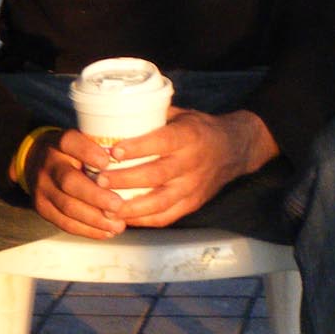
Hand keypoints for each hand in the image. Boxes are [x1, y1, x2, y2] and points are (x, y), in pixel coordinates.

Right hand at [27, 129, 128, 238]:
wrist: (35, 162)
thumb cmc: (73, 152)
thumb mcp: (83, 140)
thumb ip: (104, 147)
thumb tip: (141, 158)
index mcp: (60, 143)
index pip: (70, 142)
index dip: (87, 152)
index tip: (107, 162)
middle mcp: (48, 165)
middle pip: (69, 182)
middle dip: (96, 196)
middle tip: (119, 205)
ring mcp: (42, 188)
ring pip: (68, 207)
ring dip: (95, 219)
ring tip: (118, 224)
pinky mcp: (43, 208)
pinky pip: (64, 223)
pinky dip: (87, 230)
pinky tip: (106, 231)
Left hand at [92, 108, 278, 228]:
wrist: (234, 149)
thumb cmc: (199, 129)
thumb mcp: (181, 115)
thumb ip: (152, 117)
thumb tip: (112, 114)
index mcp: (189, 136)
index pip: (163, 143)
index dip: (138, 148)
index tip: (113, 151)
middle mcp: (192, 163)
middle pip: (156, 175)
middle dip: (125, 180)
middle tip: (100, 179)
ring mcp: (193, 187)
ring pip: (159, 201)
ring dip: (130, 206)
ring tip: (106, 205)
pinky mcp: (192, 204)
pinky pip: (165, 217)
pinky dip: (142, 219)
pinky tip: (122, 217)